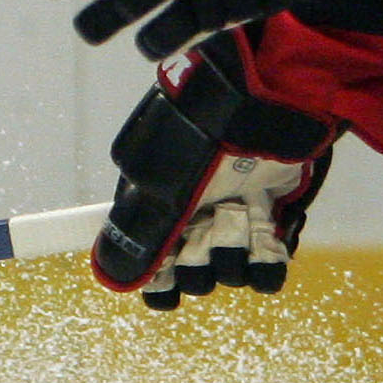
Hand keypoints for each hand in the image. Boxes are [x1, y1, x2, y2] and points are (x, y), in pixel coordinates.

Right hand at [91, 47, 337, 307]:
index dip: (160, 276)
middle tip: (216, 221)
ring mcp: (233, 214)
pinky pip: (268, 265)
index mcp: (155, 202)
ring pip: (232, 270)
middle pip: (193, 270)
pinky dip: (271, 260)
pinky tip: (272, 239)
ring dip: (242, 254)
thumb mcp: (163, 189)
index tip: (170, 280)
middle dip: (206, 256)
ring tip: (250, 217)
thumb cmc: (205, 139)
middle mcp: (192, 213)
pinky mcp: (273, 215)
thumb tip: (110, 279)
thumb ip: (138, 239)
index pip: (150, 260)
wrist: (269, 101)